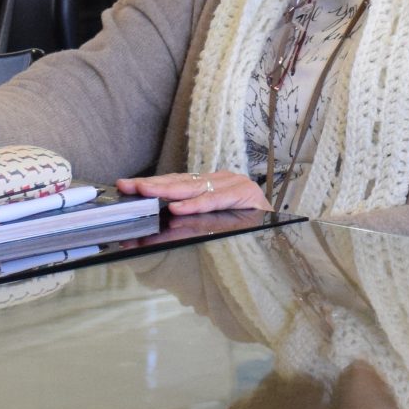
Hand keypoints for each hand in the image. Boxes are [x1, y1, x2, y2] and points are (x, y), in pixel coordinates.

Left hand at [116, 170, 268, 216]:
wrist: (282, 229)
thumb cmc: (247, 225)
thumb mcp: (215, 219)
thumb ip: (193, 216)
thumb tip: (161, 219)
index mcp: (212, 183)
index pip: (175, 181)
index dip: (151, 184)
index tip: (126, 186)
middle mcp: (221, 179)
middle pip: (180, 182)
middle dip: (152, 185)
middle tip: (128, 186)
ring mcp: (233, 185)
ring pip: (194, 189)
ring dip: (167, 192)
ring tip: (145, 192)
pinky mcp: (245, 195)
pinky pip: (215, 201)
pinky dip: (195, 205)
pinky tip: (178, 208)